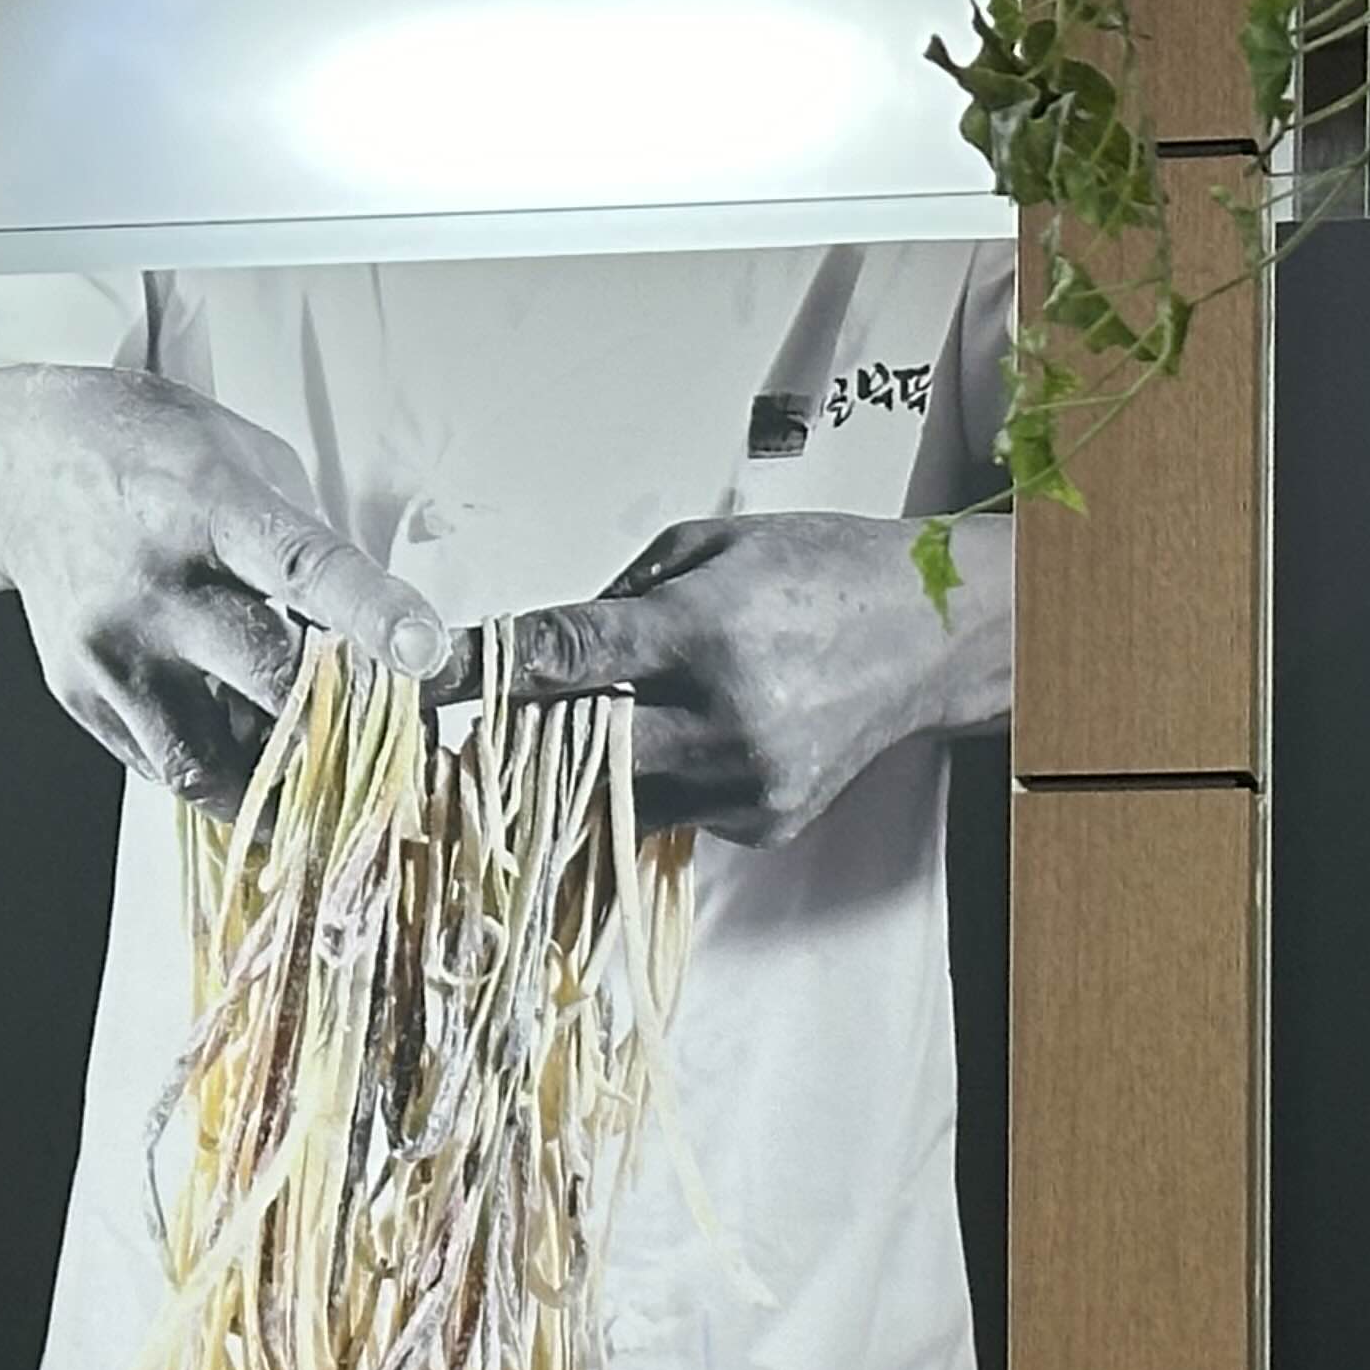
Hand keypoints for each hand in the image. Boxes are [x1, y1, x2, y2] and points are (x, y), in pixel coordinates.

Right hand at [0, 366, 445, 805]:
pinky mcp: (83, 698)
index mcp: (212, 507)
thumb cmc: (155, 458)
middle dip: (342, 726)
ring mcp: (114, 654)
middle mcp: (158, 589)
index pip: (305, 567)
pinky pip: (166, 767)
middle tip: (391, 746)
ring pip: (211, 764)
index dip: (371, 615)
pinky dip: (221, 774)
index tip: (426, 654)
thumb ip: (306, 545)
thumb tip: (371, 635)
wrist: (21, 473)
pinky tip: (247, 755)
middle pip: (268, 684)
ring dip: (279, 786)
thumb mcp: (246, 462)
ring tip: (317, 786)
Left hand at [502, 511, 1011, 846]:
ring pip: (613, 796)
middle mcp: (725, 718)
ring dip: (576, 774)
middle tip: (474, 733)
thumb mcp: (714, 547)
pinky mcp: (762, 823)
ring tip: (565, 744)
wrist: (940, 636)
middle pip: (572, 749)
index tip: (430, 678)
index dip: (488, 669)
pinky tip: (673, 749)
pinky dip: (652, 785)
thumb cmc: (823, 573)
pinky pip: (669, 812)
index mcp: (707, 631)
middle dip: (517, 740)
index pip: (568, 656)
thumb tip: (536, 650)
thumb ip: (619, 599)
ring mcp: (745, 782)